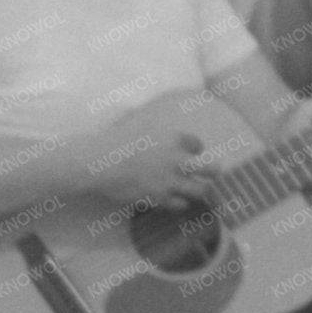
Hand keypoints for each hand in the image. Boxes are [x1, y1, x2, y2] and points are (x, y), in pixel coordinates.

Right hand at [88, 104, 219, 207]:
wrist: (98, 162)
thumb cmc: (114, 140)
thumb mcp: (138, 123)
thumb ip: (154, 122)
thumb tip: (154, 108)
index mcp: (174, 139)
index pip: (198, 145)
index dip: (194, 151)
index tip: (189, 155)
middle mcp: (178, 160)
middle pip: (213, 169)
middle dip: (213, 172)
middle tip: (208, 174)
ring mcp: (170, 180)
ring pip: (201, 190)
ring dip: (197, 189)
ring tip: (192, 189)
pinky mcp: (159, 197)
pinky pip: (180, 204)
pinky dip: (179, 203)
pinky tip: (172, 199)